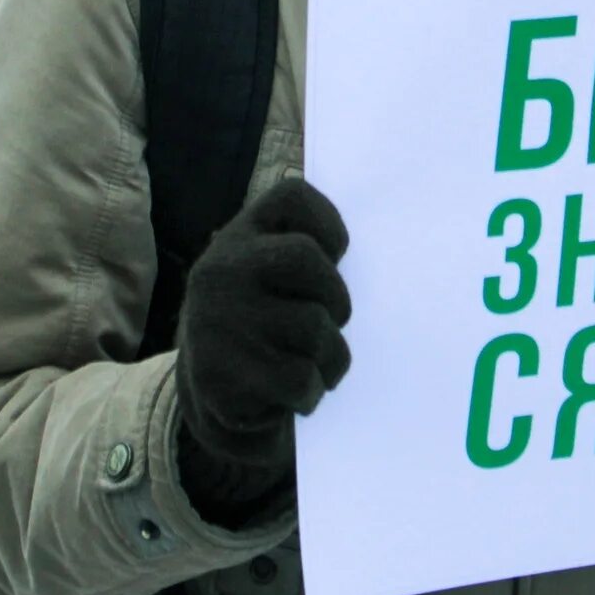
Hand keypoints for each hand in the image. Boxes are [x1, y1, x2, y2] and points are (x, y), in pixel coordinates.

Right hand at [172, 174, 352, 518]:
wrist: (211, 397)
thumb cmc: (264, 325)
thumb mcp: (270, 277)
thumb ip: (306, 257)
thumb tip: (383, 251)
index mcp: (239, 237)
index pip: (291, 198)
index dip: (328, 221)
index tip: (339, 253)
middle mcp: (221, 270)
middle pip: (305, 258)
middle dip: (336, 296)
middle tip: (336, 319)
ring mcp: (217, 321)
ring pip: (312, 327)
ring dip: (332, 356)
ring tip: (320, 366)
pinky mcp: (220, 374)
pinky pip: (298, 377)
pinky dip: (311, 392)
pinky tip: (299, 394)